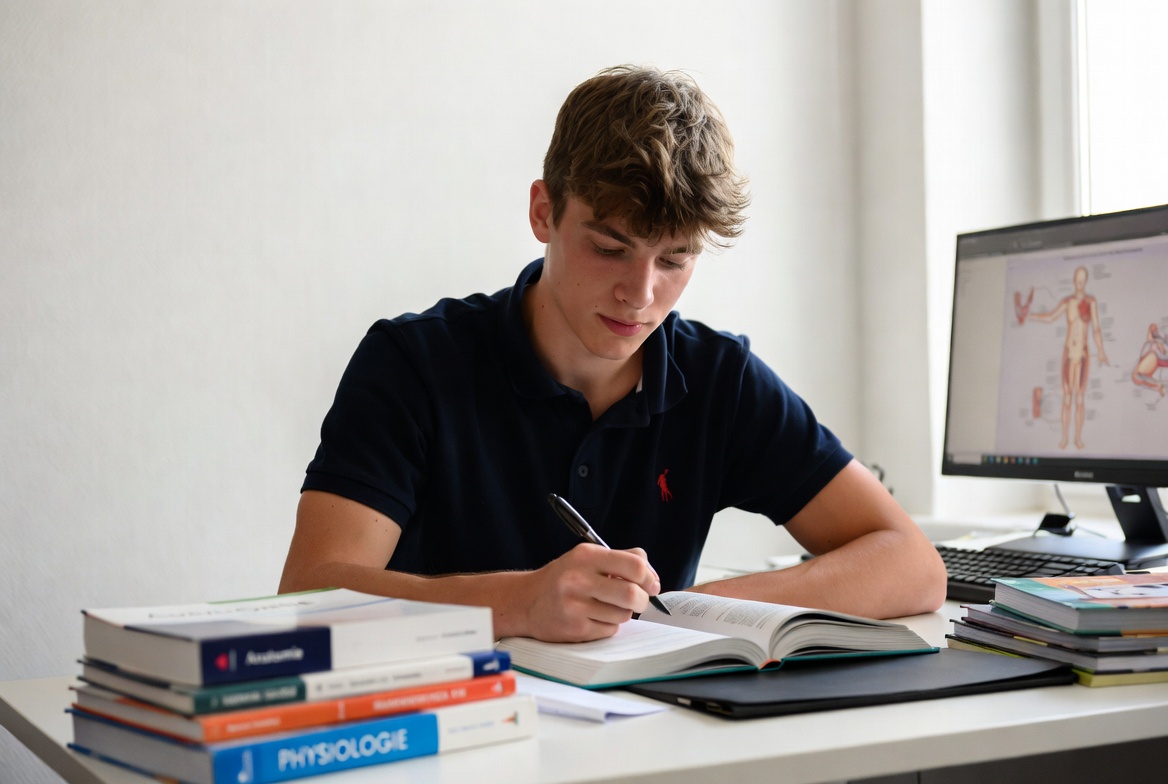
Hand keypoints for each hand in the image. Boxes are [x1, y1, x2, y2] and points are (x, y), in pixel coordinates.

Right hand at [518, 544, 661, 642]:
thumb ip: (620, 559)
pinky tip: (592, 617)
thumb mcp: (587, 558)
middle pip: (633, 594)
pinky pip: (610, 630)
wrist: (526, 601)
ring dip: (622, 613)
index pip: (634, 565)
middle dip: (642, 600)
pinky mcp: (574, 629)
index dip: (649, 577)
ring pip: (623, 615)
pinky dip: (608, 625)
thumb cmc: (563, 578)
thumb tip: (651, 574)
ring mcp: (575, 606)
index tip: (651, 584)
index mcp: (586, 556)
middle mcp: (579, 579)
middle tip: (638, 600)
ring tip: (605, 606)